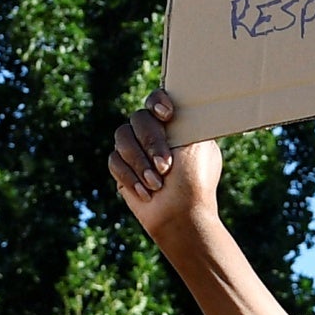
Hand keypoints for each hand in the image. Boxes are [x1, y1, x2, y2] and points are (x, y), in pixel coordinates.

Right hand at [108, 89, 223, 243]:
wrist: (181, 216)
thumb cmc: (196, 181)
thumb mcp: (200, 144)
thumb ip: (189, 119)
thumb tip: (183, 98)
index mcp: (173, 123)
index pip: (157, 99)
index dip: (157, 102)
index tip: (167, 116)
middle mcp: (153, 132)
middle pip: (138, 118)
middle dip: (151, 142)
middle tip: (165, 166)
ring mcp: (135, 149)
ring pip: (122, 137)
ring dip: (140, 162)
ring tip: (157, 184)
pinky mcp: (121, 168)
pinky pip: (114, 161)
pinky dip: (130, 178)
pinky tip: (146, 193)